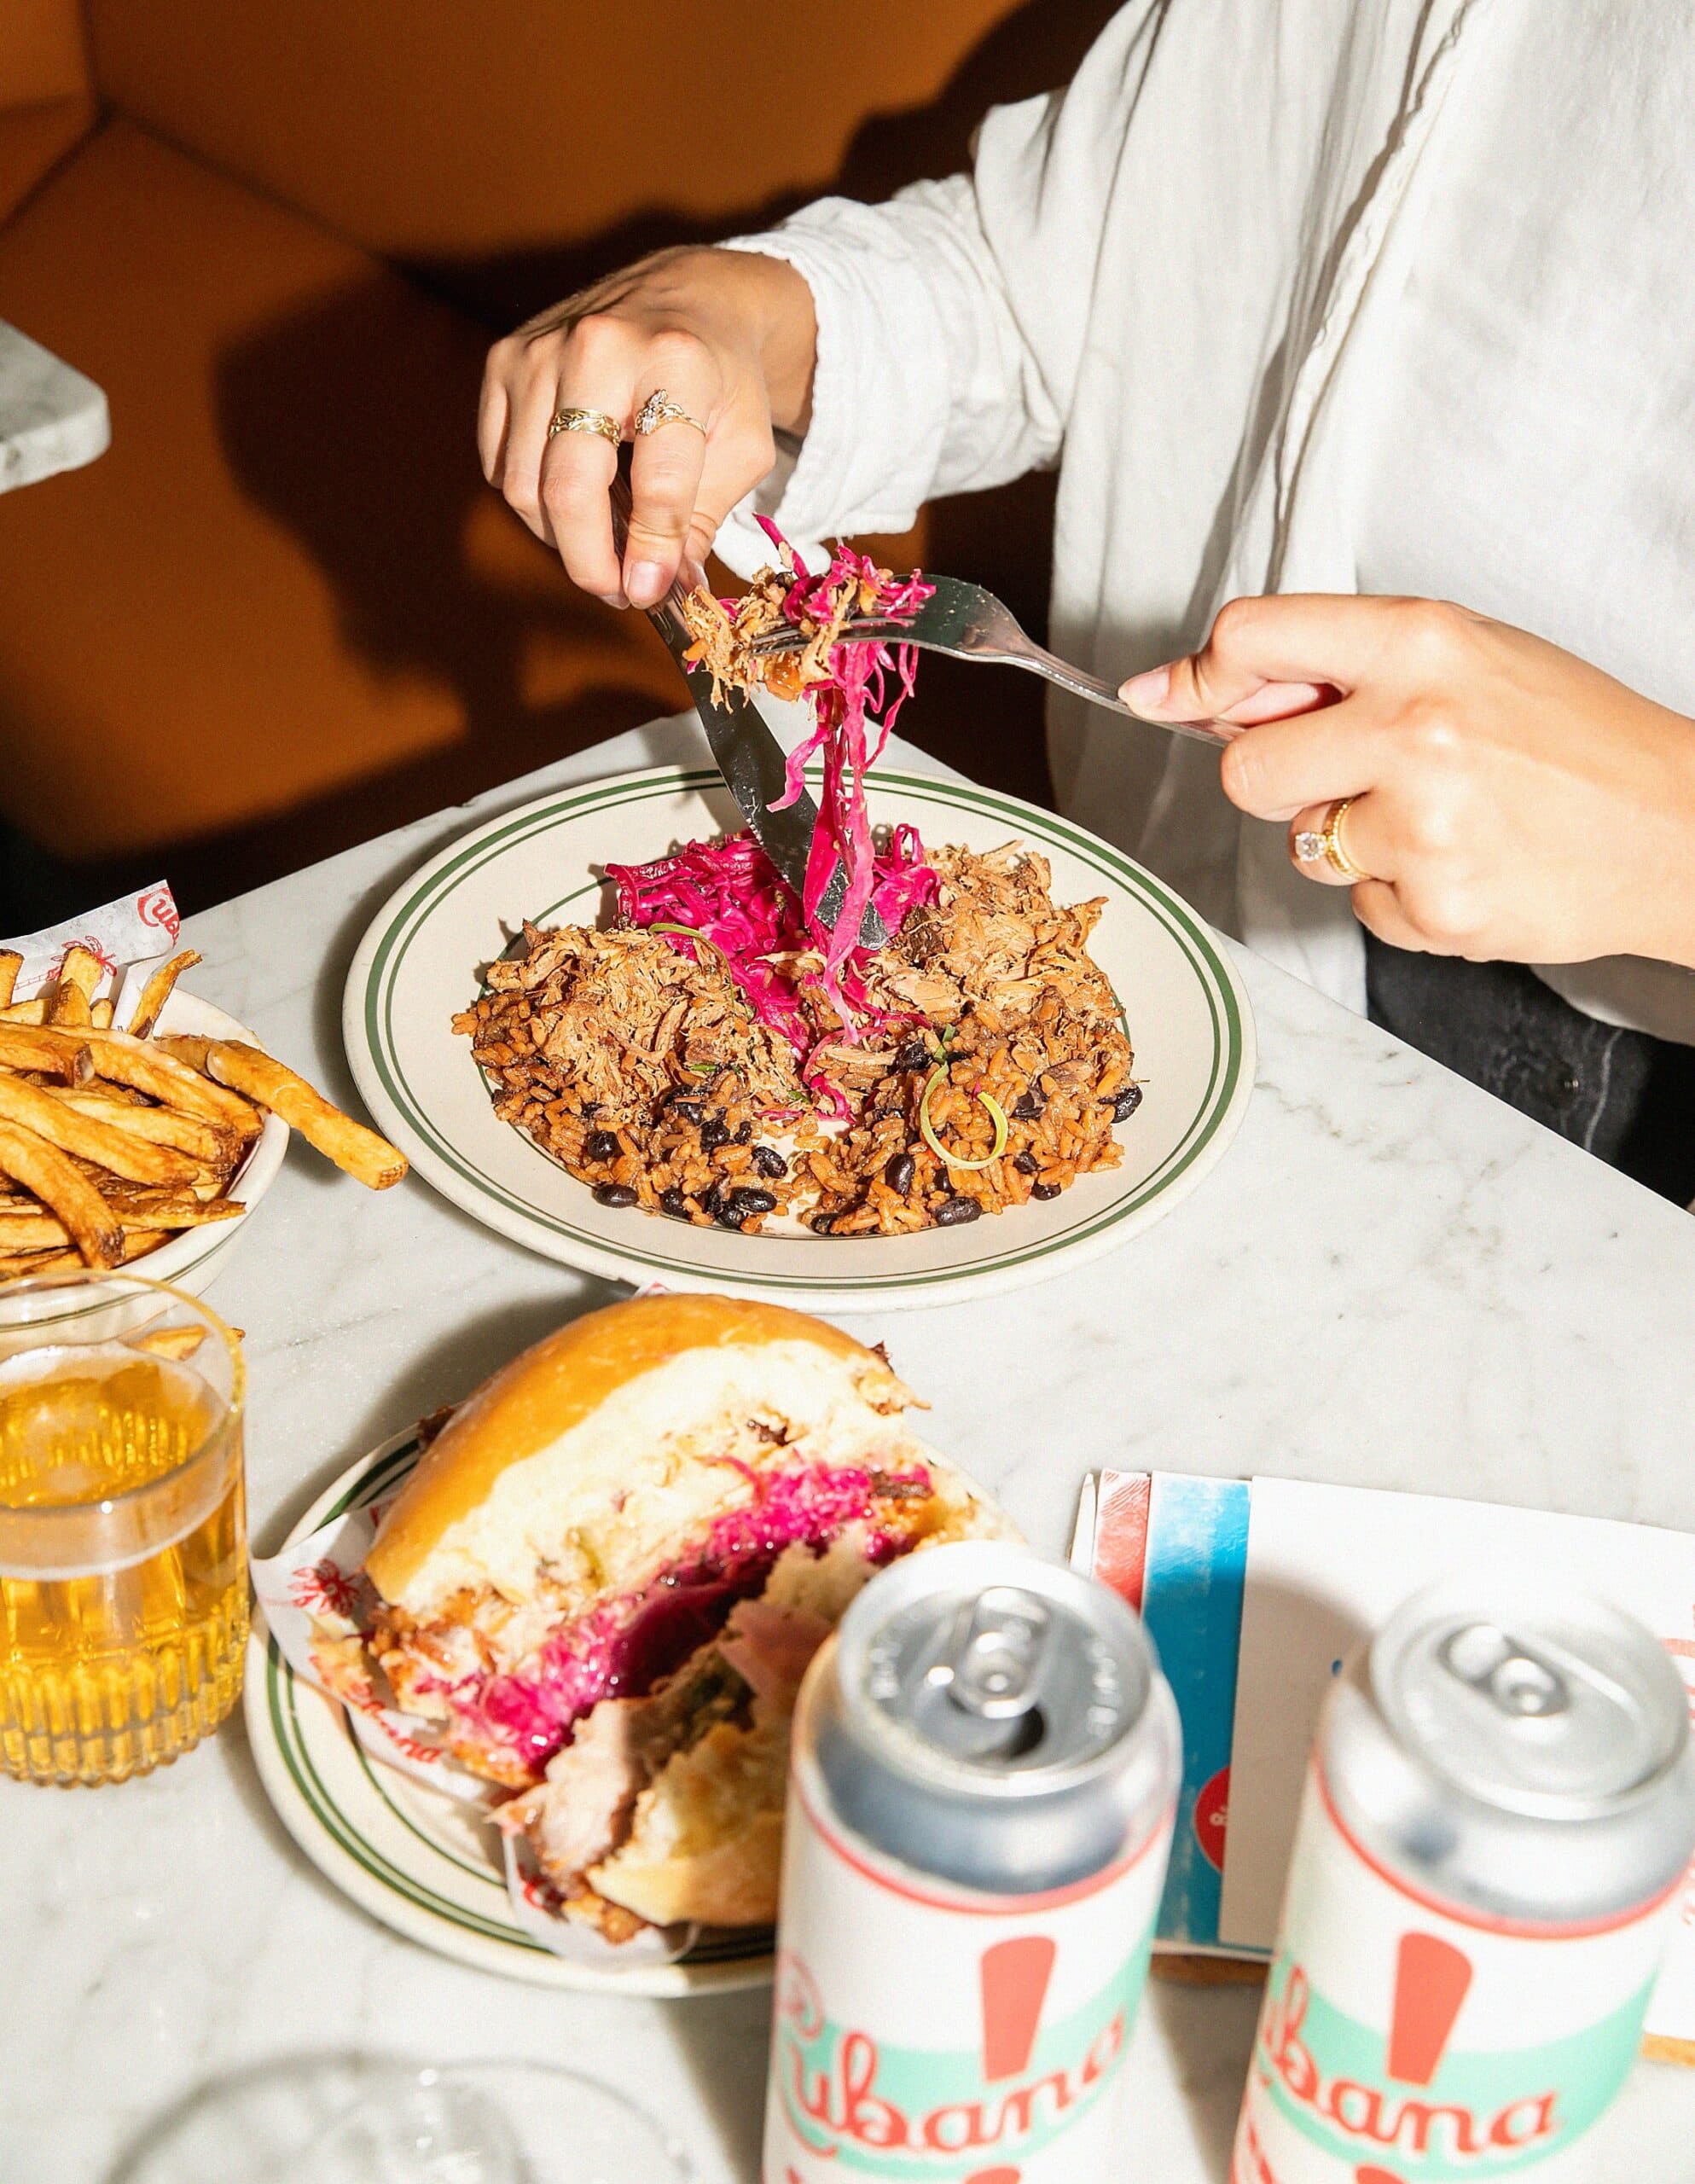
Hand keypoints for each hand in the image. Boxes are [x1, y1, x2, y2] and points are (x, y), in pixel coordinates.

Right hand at [478, 246, 816, 607]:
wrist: (690, 296)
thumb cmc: (721, 378)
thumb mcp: (742, 446)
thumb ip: (702, 518)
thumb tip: (660, 589)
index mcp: (675, 361)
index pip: (658, 480)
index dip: (652, 551)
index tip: (650, 593)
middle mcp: (598, 345)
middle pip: (568, 486)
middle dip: (589, 559)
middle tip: (617, 591)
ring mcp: (539, 349)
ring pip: (522, 485)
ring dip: (560, 536)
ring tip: (603, 546)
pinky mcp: (502, 359)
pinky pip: (498, 462)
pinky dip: (531, 499)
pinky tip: (575, 496)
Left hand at [1120, 595, 1694, 968]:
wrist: (1680, 828)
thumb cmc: (1576, 737)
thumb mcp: (1467, 657)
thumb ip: (1339, 668)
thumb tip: (1199, 688)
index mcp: (1422, 642)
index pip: (1251, 637)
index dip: (1200, 676)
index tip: (1174, 696)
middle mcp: (1415, 726)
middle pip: (1245, 768)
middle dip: (1277, 777)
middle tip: (1352, 772)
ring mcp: (1423, 824)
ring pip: (1302, 843)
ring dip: (1349, 838)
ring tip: (1443, 816)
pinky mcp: (1432, 906)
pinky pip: (1357, 906)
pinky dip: (1399, 893)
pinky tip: (1466, 862)